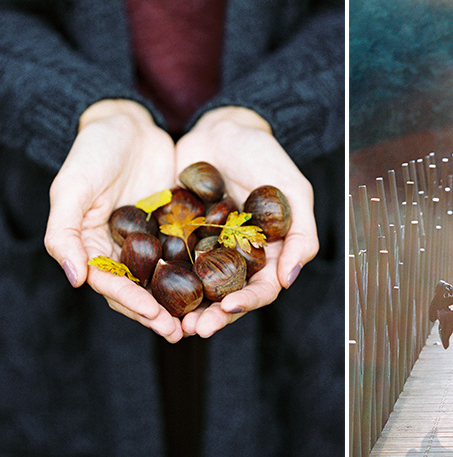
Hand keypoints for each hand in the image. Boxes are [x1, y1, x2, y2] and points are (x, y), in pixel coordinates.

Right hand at [44, 100, 183, 342]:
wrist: (130, 122)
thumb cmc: (93, 150)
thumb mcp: (72, 188)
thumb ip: (65, 233)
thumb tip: (75, 278)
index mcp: (95, 247)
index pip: (111, 285)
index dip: (130, 302)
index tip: (153, 317)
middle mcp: (124, 249)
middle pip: (140, 290)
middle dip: (159, 313)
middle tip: (183, 332)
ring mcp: (152, 239)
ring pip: (167, 279)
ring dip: (182, 301)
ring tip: (204, 319)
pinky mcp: (177, 226)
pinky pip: (189, 253)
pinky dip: (201, 270)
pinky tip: (220, 283)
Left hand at [174, 107, 318, 337]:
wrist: (225, 127)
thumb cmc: (266, 156)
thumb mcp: (294, 190)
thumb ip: (301, 234)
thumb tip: (290, 278)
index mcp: (268, 253)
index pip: (262, 287)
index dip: (248, 301)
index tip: (229, 307)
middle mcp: (237, 257)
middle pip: (227, 295)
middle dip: (213, 315)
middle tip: (195, 329)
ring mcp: (207, 248)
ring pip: (197, 287)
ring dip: (186, 308)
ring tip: (169, 321)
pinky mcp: (179, 236)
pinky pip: (171, 262)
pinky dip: (160, 278)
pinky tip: (147, 288)